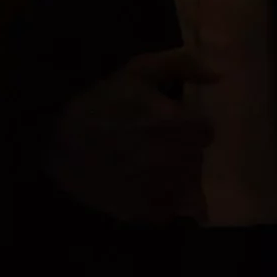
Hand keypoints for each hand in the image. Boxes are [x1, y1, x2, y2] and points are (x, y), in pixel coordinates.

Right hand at [43, 48, 216, 226]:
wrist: (56, 141)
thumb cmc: (101, 102)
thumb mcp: (138, 70)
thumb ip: (182, 65)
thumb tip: (219, 76)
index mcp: (168, 120)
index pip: (206, 133)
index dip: (194, 127)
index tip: (181, 125)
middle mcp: (164, 157)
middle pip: (196, 160)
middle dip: (185, 151)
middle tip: (165, 144)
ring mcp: (152, 187)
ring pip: (186, 186)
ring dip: (176, 176)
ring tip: (153, 164)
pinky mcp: (138, 211)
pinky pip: (168, 211)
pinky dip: (162, 201)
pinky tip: (145, 185)